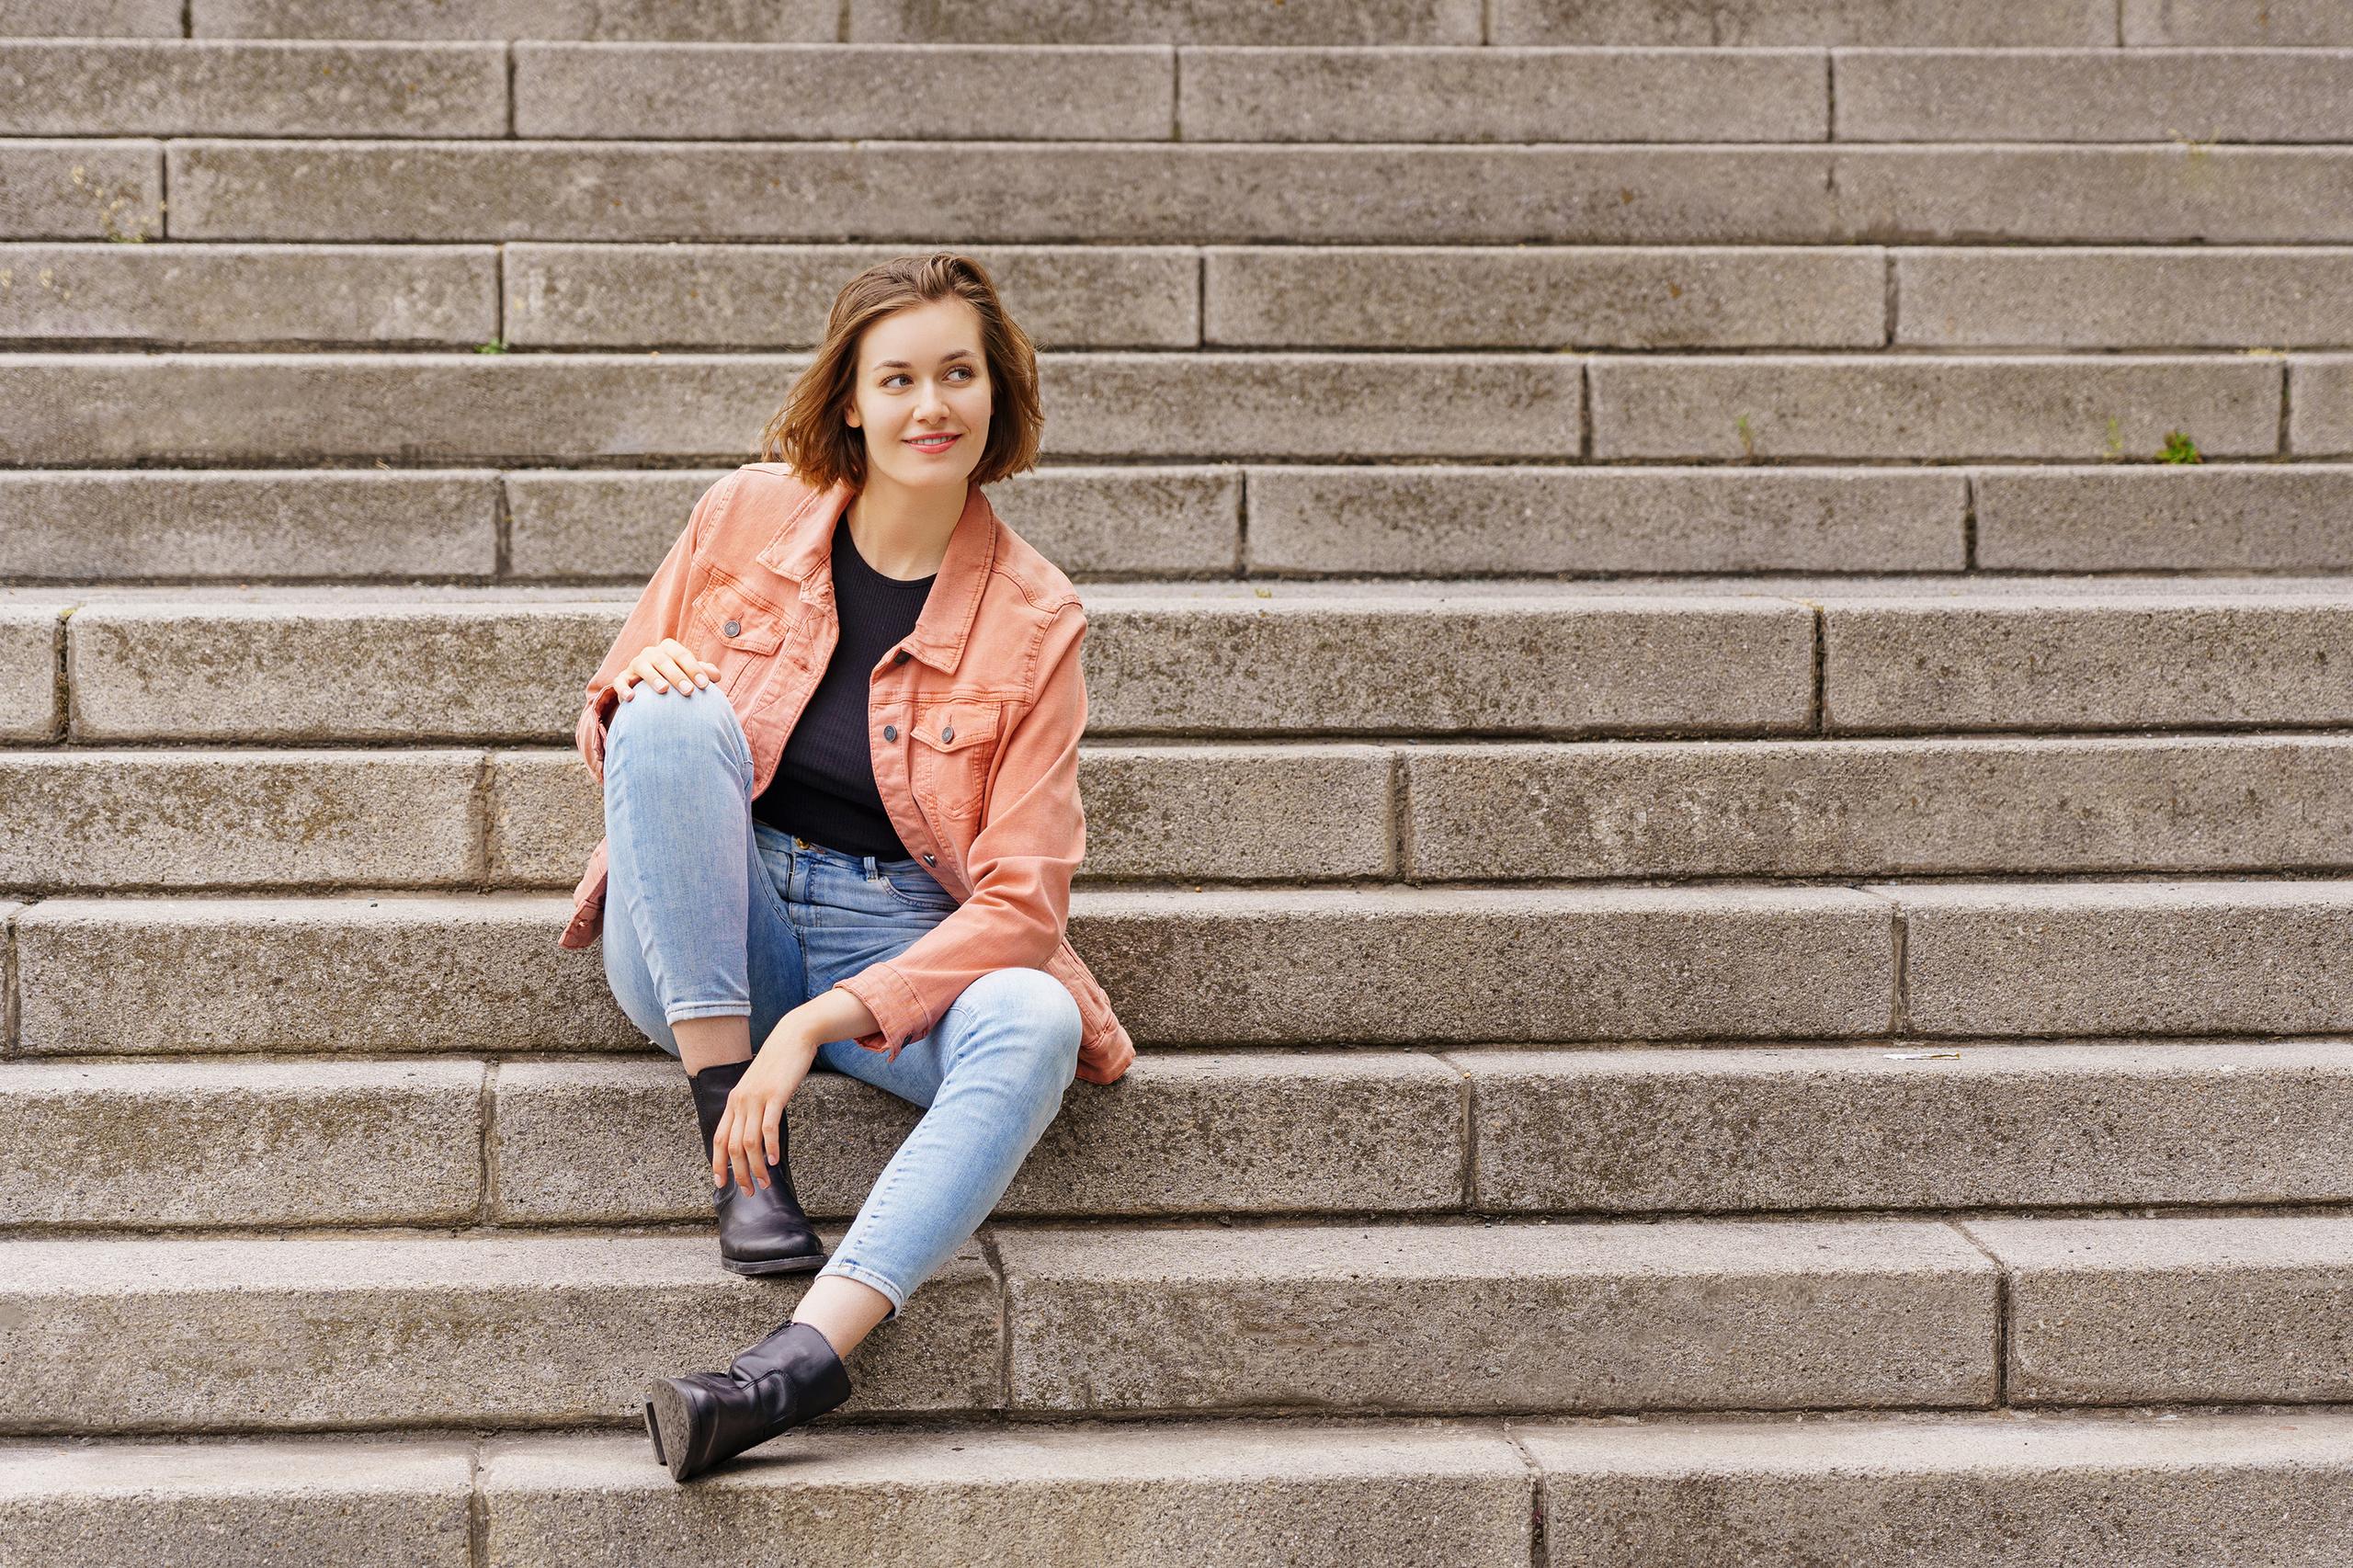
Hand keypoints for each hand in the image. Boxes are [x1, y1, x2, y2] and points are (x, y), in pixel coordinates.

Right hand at [617, 638, 719, 700]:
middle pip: (664, 661)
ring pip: (642, 667)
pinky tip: (632, 698)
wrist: (650, 689)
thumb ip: (703, 673)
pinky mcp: (622, 678)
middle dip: (677, 675)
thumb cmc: (676, 679)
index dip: (694, 669)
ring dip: (653, 677)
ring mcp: (635, 664)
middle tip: (689, 691)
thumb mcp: (690, 674)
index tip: (705, 685)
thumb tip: (716, 676)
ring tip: (664, 690)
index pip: (682, 655)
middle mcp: (651, 653)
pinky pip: (620, 681)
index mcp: (668, 649)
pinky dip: (624, 688)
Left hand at [712, 1029, 818, 1193]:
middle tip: (750, 1191)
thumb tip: (753, 1134)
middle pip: (733, 1147)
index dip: (717, 1163)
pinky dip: (771, 1147)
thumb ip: (752, 1108)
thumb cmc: (778, 1064)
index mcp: (734, 1101)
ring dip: (757, 1167)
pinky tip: (777, 1160)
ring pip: (749, 1142)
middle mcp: (741, 1101)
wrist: (792, 1037)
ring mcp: (757, 1098)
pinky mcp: (775, 1095)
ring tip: (765, 1182)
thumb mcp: (757, 1087)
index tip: (721, 1183)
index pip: (719, 1139)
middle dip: (740, 1173)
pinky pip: (769, 1128)